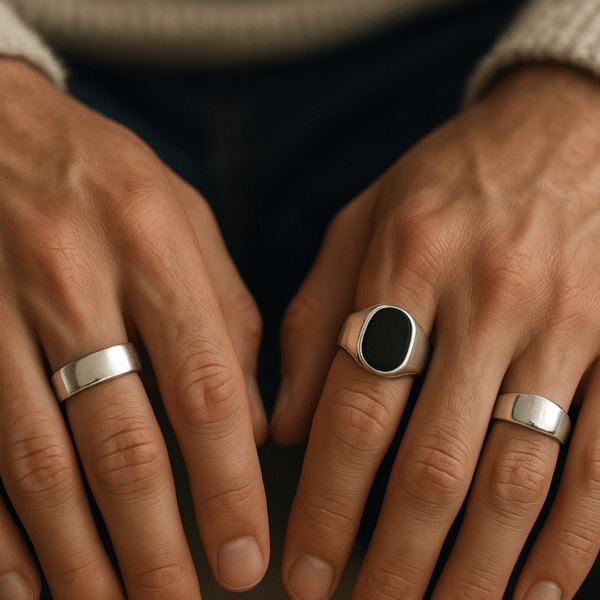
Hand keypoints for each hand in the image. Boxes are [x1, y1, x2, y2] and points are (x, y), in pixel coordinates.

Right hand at [0, 58, 267, 598]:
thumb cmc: (106, 176)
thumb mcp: (186, 220)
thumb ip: (229, 317)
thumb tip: (255, 425)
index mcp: (152, 248)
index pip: (205, 391)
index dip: (228, 485)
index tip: (244, 556)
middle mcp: (73, 282)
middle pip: (121, 444)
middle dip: (153, 544)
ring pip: (39, 463)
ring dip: (78, 555)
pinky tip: (24, 581)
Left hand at [273, 64, 599, 599]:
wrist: (568, 127)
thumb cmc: (452, 179)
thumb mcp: (364, 220)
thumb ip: (316, 315)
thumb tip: (284, 424)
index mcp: (409, 264)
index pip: (354, 408)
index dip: (325, 502)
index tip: (302, 571)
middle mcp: (489, 301)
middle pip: (433, 464)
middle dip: (395, 562)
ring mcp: (569, 327)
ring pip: (519, 481)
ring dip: (475, 572)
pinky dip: (570, 544)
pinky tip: (534, 593)